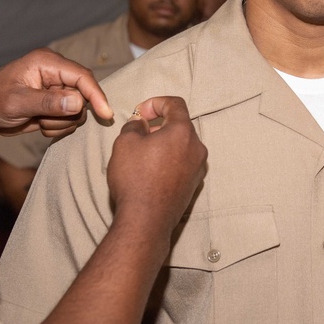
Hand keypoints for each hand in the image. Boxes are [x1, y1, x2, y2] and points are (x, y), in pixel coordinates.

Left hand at [0, 48, 112, 137]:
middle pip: (83, 95)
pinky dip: (58, 127)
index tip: (105, 114)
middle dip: (68, 114)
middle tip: (44, 122)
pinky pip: (71, 118)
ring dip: (61, 123)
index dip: (95, 95)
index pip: (82, 76)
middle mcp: (56, 72)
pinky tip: (40, 124)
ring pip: (78, 110)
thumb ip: (47, 102)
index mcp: (47, 62)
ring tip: (39, 122)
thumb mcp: (16, 103)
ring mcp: (57, 87)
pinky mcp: (57, 102)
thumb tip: (77, 102)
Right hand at [108, 96, 206, 229]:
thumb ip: (134, 126)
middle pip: (180, 125)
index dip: (155, 103)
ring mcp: (198, 167)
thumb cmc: (135, 179)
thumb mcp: (125, 143)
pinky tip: (151, 171)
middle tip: (139, 133)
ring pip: (182, 145)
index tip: (140, 113)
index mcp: (183, 132)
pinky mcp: (194, 184)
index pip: (175, 103)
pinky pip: (183, 162)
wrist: (146, 220)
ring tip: (142, 153)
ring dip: (164, 143)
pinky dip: (169, 159)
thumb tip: (141, 124)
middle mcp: (197, 147)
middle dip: (159, 124)